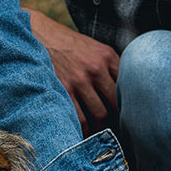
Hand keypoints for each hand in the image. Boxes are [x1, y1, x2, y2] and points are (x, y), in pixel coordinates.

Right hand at [27, 8, 119, 133]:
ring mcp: (78, 80)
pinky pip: (79, 119)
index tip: (130, 117)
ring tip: (103, 134)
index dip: (130, 106)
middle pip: (116, 105)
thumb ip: (113, 67)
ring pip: (99, 115)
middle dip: (118, 121)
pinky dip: (85, 130)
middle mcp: (95, 68)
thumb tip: (130, 91)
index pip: (127, 88)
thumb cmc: (71, 47)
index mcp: (107, 57)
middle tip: (118, 130)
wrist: (39, 36)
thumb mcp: (96, 49)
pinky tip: (87, 134)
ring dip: (102, 128)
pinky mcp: (62, 90)